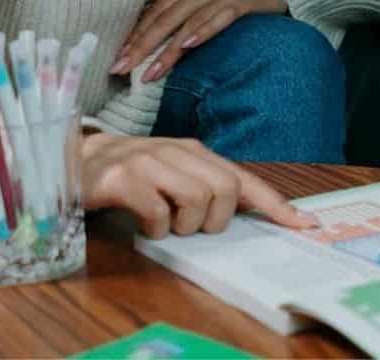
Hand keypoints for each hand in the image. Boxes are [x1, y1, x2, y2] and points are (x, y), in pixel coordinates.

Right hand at [78, 132, 316, 237]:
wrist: (75, 161)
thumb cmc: (129, 173)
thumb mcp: (171, 173)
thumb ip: (203, 185)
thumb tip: (240, 209)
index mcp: (194, 151)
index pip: (244, 178)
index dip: (275, 204)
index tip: (304, 224)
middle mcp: (177, 151)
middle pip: (225, 189)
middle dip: (215, 219)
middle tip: (190, 225)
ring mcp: (150, 162)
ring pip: (197, 200)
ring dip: (184, 225)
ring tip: (164, 223)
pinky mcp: (124, 179)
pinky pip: (158, 212)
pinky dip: (156, 227)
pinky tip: (143, 222)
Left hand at [111, 0, 287, 82]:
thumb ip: (183, 6)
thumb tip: (150, 30)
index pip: (156, 10)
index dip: (135, 35)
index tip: (117, 58)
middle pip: (165, 18)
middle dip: (141, 46)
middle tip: (121, 68)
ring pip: (188, 23)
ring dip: (167, 50)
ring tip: (149, 73)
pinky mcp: (243, 1)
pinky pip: (219, 19)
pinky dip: (202, 32)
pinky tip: (188, 46)